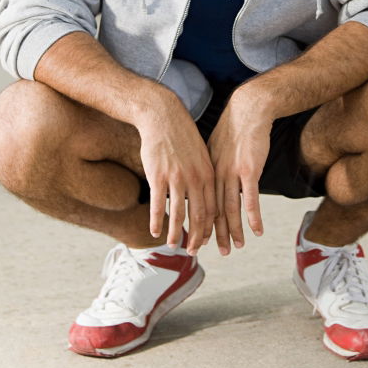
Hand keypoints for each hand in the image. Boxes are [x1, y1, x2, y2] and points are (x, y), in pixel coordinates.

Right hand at [136, 90, 216, 254]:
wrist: (163, 116)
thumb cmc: (181, 135)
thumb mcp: (200, 153)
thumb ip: (203, 174)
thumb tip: (205, 192)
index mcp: (207, 173)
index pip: (212, 208)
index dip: (209, 228)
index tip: (205, 240)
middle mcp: (195, 178)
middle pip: (199, 214)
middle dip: (197, 237)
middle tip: (193, 252)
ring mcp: (176, 177)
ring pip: (178, 213)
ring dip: (177, 233)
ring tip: (173, 246)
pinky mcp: (158, 175)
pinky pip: (157, 203)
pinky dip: (157, 220)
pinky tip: (155, 232)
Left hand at [207, 87, 272, 254]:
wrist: (248, 110)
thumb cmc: (235, 129)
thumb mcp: (216, 148)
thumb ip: (213, 167)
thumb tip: (211, 181)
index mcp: (206, 170)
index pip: (202, 203)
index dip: (201, 223)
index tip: (200, 239)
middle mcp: (216, 173)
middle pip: (213, 210)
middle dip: (213, 233)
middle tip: (214, 252)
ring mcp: (232, 172)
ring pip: (230, 208)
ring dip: (233, 230)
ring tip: (236, 247)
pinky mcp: (250, 170)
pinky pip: (251, 199)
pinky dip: (253, 217)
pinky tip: (257, 230)